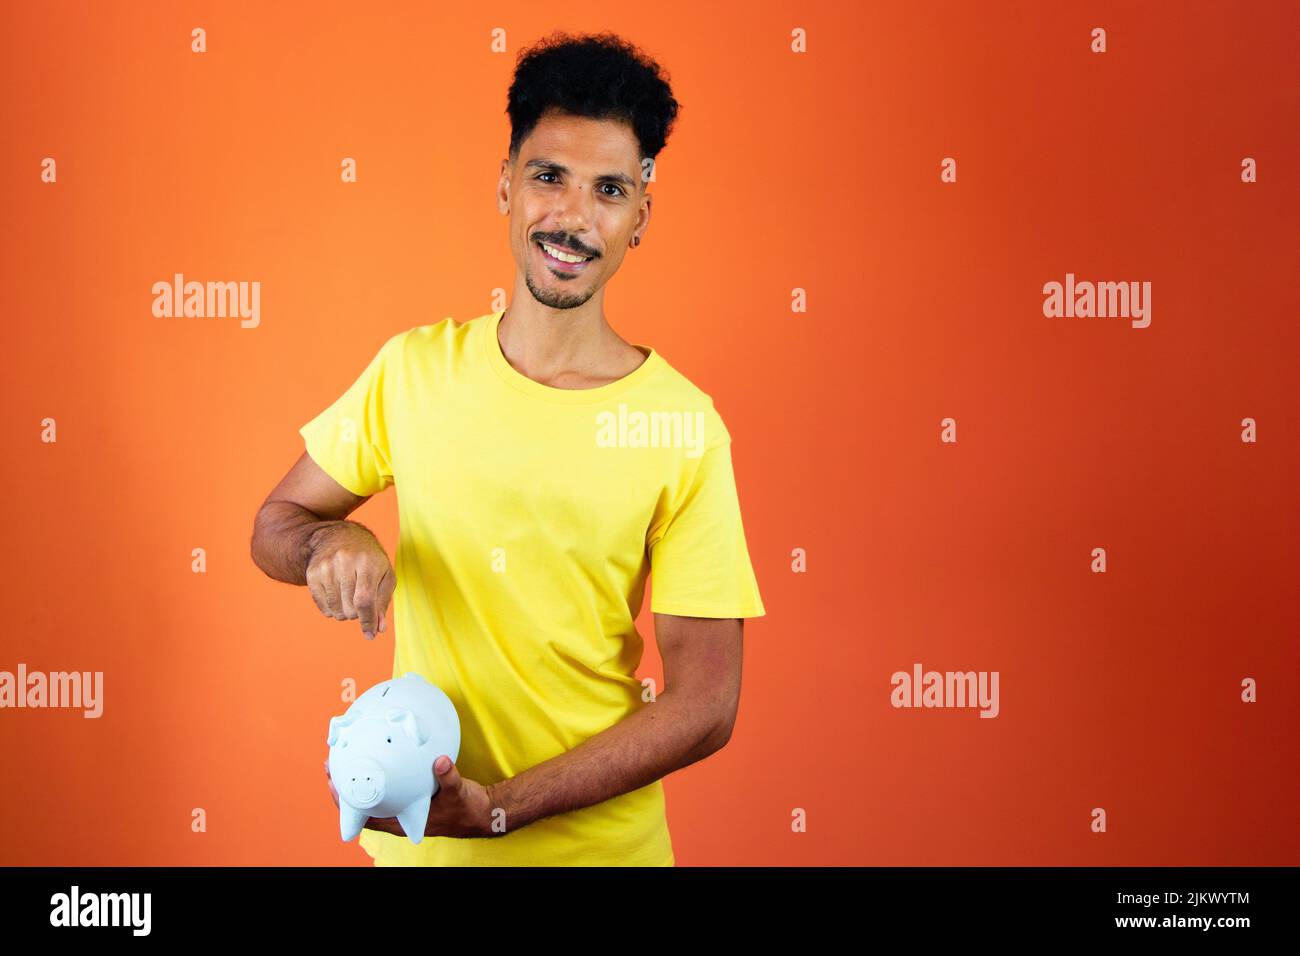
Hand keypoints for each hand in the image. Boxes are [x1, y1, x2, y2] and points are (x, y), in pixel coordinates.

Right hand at [305, 523, 394, 639]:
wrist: (339, 536)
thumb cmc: (368, 559)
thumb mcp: (384, 574)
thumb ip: (383, 602)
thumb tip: (378, 629)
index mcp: (367, 562)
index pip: (365, 600)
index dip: (368, 621)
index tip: (370, 634)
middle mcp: (345, 562)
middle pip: (350, 608)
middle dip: (358, 614)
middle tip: (361, 604)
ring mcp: (326, 567)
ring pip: (335, 610)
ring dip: (345, 613)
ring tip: (349, 599)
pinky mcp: (312, 573)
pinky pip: (322, 606)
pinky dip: (332, 610)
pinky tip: (338, 597)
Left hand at [324, 757, 497, 838]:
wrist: (479, 812)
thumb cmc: (464, 807)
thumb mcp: (457, 791)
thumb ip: (447, 776)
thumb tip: (440, 762)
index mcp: (402, 821)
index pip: (364, 817)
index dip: (346, 803)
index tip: (333, 784)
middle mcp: (397, 816)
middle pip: (361, 805)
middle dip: (344, 787)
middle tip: (331, 765)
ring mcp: (402, 806)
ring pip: (371, 797)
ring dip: (357, 781)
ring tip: (344, 759)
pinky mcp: (409, 795)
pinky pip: (386, 787)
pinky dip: (376, 775)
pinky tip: (373, 758)